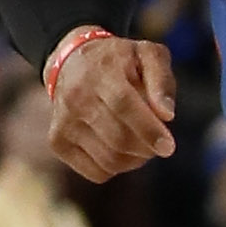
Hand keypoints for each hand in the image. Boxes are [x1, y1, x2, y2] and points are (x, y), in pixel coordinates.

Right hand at [47, 34, 176, 180]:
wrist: (71, 63)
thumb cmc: (119, 61)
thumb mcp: (148, 54)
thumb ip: (162, 80)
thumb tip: (167, 115)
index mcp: (101, 73)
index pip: (124, 106)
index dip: (148, 130)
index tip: (168, 147)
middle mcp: (76, 98)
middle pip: (118, 138)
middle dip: (146, 148)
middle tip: (158, 143)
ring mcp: (63, 122)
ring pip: (109, 160)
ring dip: (134, 160)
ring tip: (141, 145)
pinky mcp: (57, 141)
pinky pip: (96, 172)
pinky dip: (116, 168)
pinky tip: (120, 151)